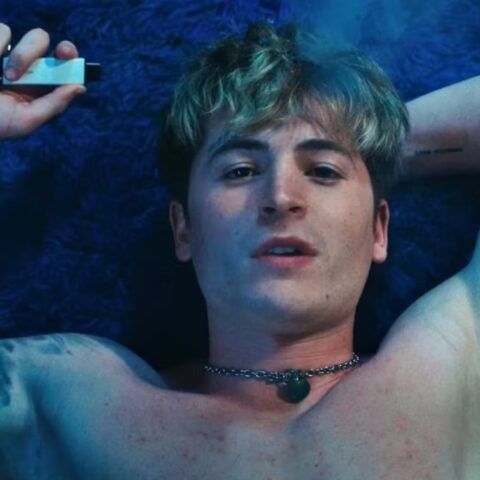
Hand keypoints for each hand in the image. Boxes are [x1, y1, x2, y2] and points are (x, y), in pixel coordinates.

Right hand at [0, 23, 85, 138]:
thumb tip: (79, 87)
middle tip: (29, 64)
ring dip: (16, 57)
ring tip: (4, 78)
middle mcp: (24, 64)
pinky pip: (0, 30)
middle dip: (34, 48)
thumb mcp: (26, 121)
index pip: (60, 61)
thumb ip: (53, 105)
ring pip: (12, 34)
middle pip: (40, 39)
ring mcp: (2, 51)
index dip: (68, 54)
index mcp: (39, 83)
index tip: (66, 53)